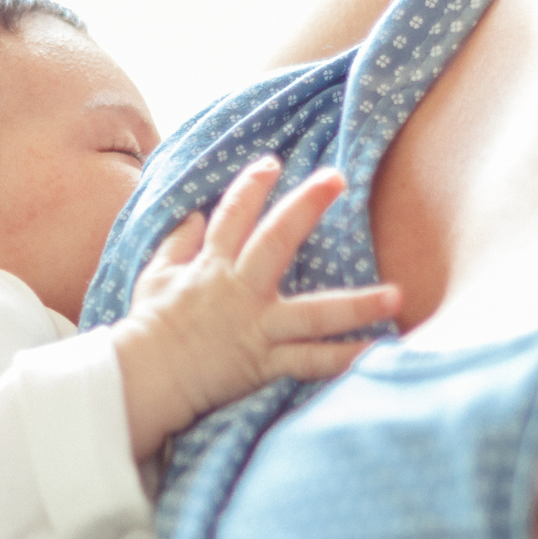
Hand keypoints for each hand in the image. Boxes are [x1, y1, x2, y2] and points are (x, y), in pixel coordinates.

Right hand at [113, 155, 400, 458]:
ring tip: (396, 295)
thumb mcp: (154, 276)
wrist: (141, 377)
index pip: (232, 216)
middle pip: (276, 240)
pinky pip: (307, 362)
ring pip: (312, 312)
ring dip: (356, 304)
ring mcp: (255, 326)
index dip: (251, 186)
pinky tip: (374, 354)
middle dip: (306, 206)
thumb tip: (192, 216)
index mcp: (211, 267)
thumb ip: (176, 244)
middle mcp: (238, 290)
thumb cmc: (147, 328)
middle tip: (337, 178)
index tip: (272, 162)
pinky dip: (340, 360)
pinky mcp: (262, 362)